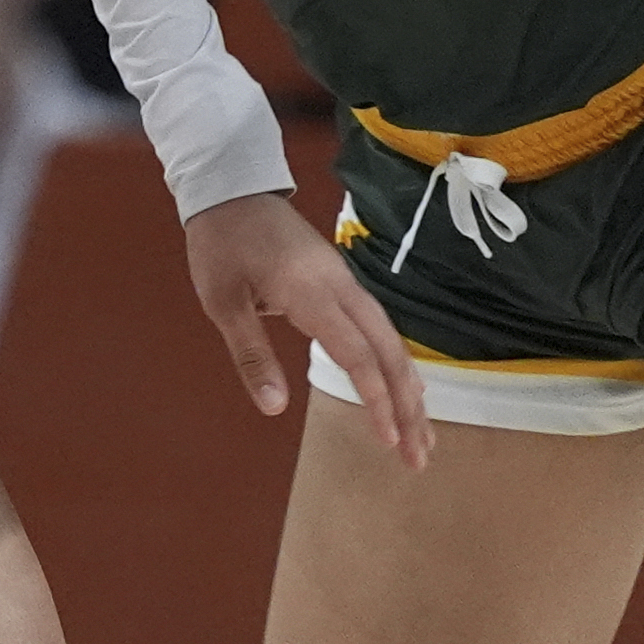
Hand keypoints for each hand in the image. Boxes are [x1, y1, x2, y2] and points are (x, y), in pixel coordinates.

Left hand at [182, 192, 432, 467]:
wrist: (231, 187)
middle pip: (388, 351)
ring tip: (422, 436)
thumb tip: (274, 408)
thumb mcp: (222, 301)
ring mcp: (345, 282)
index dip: (376, 399)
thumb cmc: (221, 244)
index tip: (389, 440)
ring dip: (409, 388)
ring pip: (391, 339)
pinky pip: (380, 327)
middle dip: (408, 405)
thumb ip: (251, 354)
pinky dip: (397, 363)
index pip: (357, 354)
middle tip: (419, 456)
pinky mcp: (341, 282)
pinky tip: (406, 389)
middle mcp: (341, 287)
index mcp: (312, 293)